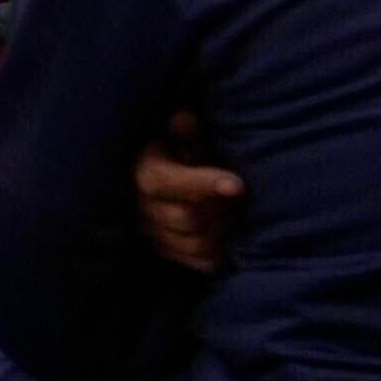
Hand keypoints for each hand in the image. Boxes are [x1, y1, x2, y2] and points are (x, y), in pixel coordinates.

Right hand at [134, 120, 248, 280]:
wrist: (160, 177)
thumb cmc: (176, 150)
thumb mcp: (178, 136)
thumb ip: (183, 130)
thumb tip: (185, 118)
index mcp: (144, 173)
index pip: (167, 183)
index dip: (203, 184)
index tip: (237, 185)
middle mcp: (141, 207)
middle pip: (186, 219)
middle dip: (219, 211)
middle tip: (240, 198)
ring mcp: (151, 232)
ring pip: (194, 244)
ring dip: (221, 232)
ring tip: (233, 215)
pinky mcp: (163, 249)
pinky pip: (195, 261)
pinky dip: (216, 254)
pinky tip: (226, 239)